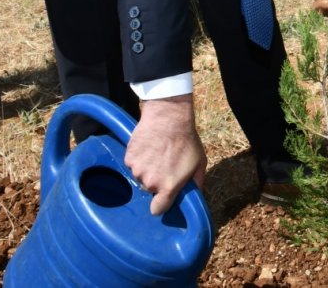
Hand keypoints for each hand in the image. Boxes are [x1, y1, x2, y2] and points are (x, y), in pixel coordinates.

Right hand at [123, 95, 206, 215]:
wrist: (168, 118)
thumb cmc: (186, 140)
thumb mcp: (199, 163)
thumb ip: (196, 183)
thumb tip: (194, 197)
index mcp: (168, 187)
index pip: (157, 210)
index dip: (160, 205)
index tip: (163, 199)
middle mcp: (150, 183)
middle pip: (150, 190)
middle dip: (156, 182)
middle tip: (165, 165)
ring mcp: (137, 170)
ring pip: (140, 176)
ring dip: (147, 169)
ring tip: (157, 153)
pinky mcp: (128, 158)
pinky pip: (133, 164)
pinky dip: (139, 159)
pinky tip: (149, 147)